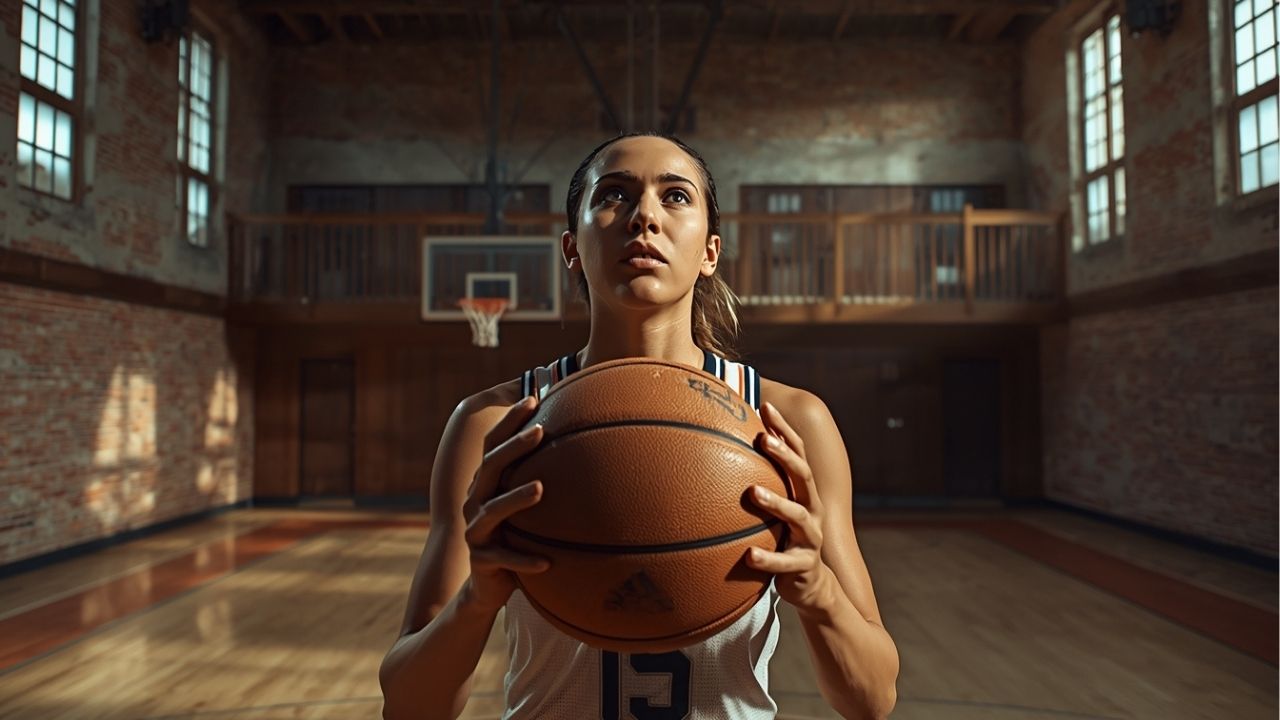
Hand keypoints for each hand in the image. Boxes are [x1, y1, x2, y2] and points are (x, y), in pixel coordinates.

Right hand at [461, 395, 549, 611]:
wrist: (488, 584)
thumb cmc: (514, 536)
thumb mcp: (524, 505)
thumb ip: (538, 475)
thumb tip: (577, 439)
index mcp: (486, 484)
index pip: (493, 444)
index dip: (510, 421)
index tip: (534, 398)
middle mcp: (476, 502)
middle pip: (490, 467)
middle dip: (515, 447)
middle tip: (540, 431)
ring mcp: (476, 531)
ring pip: (492, 511)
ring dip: (516, 499)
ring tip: (542, 488)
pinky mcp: (482, 561)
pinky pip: (504, 560)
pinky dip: (524, 560)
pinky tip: (548, 562)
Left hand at [746, 401, 832, 611]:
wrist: (811, 587)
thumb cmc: (784, 540)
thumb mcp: (774, 512)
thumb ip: (756, 486)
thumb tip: (715, 456)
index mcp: (803, 493)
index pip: (797, 453)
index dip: (783, 429)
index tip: (764, 405)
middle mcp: (811, 509)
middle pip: (803, 476)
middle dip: (784, 455)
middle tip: (762, 440)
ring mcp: (810, 538)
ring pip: (797, 516)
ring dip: (775, 502)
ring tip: (752, 492)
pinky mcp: (803, 565)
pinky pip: (784, 562)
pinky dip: (767, 559)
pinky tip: (749, 554)